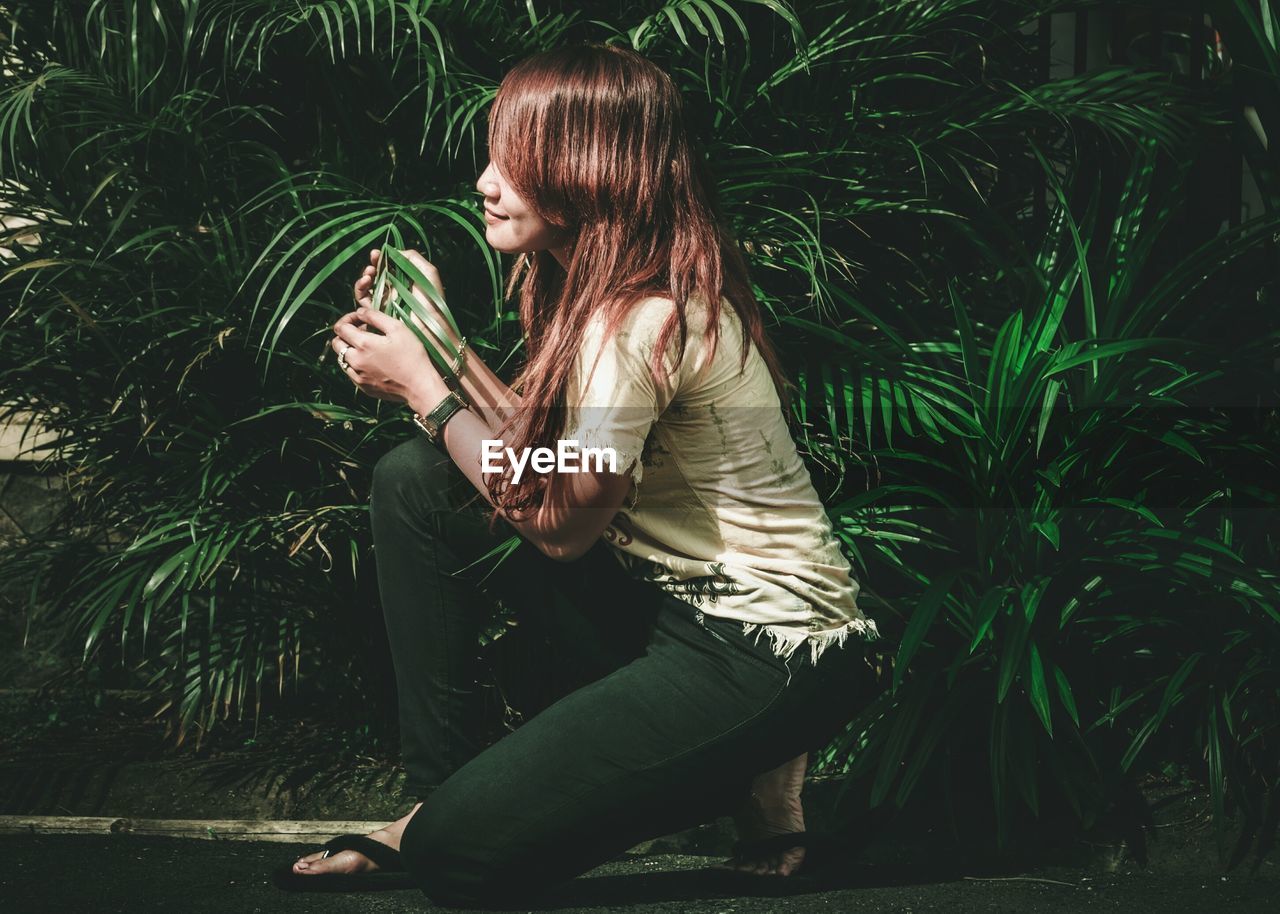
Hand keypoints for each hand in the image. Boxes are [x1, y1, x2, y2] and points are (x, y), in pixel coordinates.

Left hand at [331, 307, 448, 410]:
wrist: (420, 386)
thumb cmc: (412, 356)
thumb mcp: (398, 329)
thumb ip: (375, 317)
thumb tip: (360, 312)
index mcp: (363, 344)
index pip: (340, 327)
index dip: (348, 319)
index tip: (360, 319)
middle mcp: (355, 361)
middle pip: (336, 343)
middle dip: (345, 334)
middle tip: (363, 333)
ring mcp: (357, 376)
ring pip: (342, 359)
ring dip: (350, 350)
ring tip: (368, 348)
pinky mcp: (363, 387)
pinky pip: (351, 372)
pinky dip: (356, 364)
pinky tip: (372, 362)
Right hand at [353, 248, 458, 347]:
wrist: (428, 325)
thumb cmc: (431, 300)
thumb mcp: (427, 273)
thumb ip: (412, 258)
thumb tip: (394, 251)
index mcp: (404, 282)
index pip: (388, 268)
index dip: (381, 259)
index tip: (377, 253)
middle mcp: (393, 291)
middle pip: (376, 276)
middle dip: (372, 265)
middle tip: (373, 258)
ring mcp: (384, 302)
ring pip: (367, 287)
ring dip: (364, 276)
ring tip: (368, 271)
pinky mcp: (377, 313)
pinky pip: (363, 300)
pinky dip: (360, 289)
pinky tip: (365, 281)